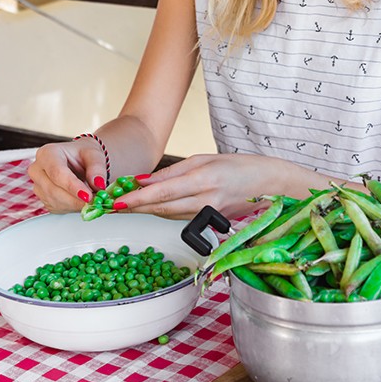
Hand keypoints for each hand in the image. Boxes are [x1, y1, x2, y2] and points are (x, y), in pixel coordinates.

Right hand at [27, 140, 108, 212]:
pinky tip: (80, 199)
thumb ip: (97, 168)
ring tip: (90, 198)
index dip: (72, 186)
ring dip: (75, 204)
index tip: (87, 196)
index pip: (57, 172)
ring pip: (54, 201)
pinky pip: (56, 208)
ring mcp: (38, 185)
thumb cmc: (83, 155)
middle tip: (95, 201)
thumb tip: (98, 184)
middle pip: (53, 190)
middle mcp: (37, 169)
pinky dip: (71, 207)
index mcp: (47, 153)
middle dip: (75, 199)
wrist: (80, 160)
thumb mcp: (94, 155)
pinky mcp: (43, 199)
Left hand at [116, 153, 286, 219]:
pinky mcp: (211, 222)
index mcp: (202, 179)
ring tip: (121, 208)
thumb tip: (144, 181)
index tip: (116, 201)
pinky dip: (163, 213)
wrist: (271, 184)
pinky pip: (180, 217)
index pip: (161, 192)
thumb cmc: (239, 166)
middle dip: (133, 208)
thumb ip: (173, 172)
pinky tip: (149, 209)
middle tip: (109, 207)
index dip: (137, 199)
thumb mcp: (205, 159)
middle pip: (161, 208)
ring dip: (145, 211)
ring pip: (168, 215)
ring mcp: (208, 214)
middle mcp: (204, 200)